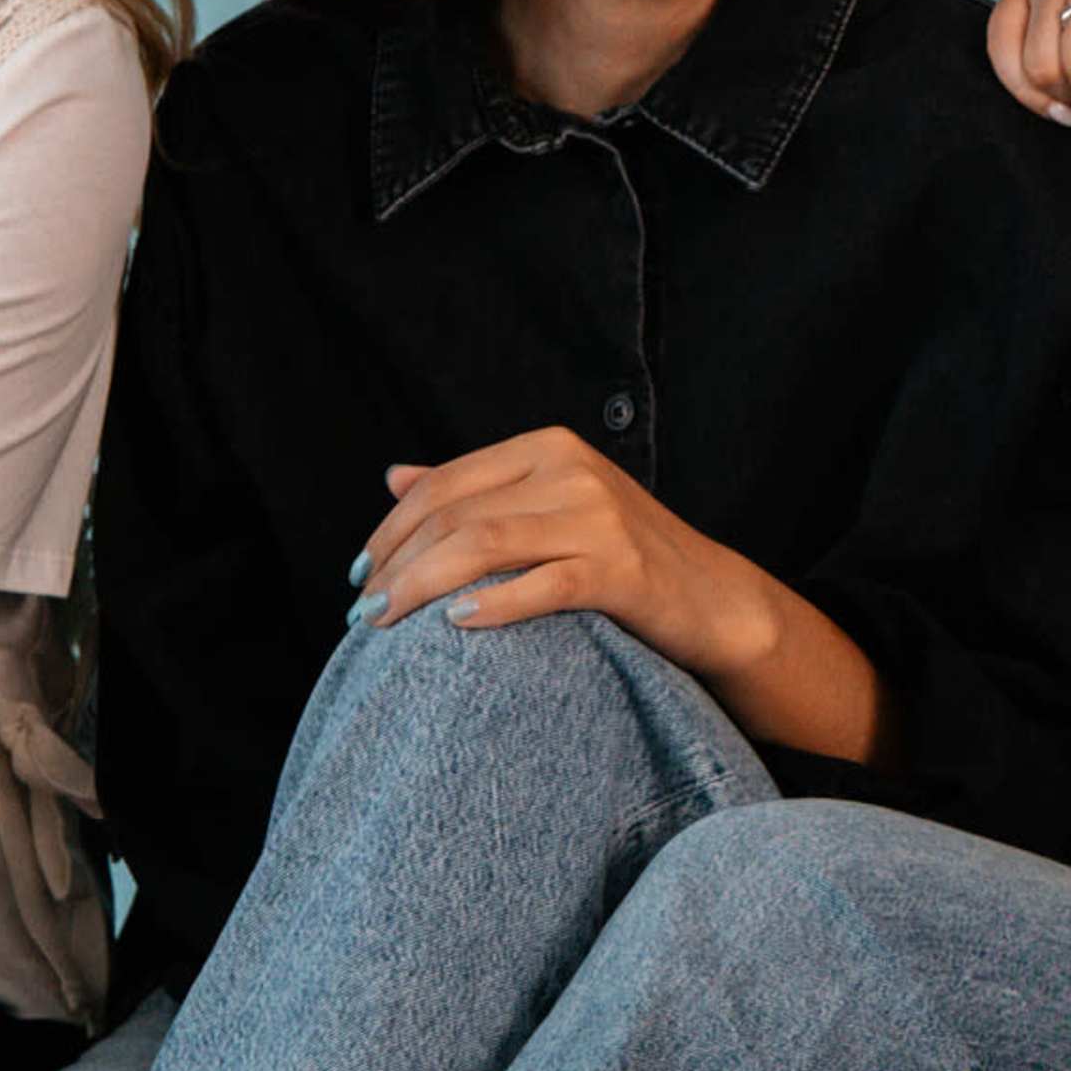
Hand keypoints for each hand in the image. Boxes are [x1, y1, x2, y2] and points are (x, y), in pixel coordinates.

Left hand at [348, 429, 777, 680]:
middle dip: (396, 564)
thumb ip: (477, 490)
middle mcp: (571, 469)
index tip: (358, 573)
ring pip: (483, 544)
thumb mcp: (548, 507)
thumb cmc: (622, 557)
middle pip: (454, 514)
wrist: (712, 598)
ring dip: (421, 586)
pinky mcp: (622, 568)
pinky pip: (542, 585)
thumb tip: (393, 476)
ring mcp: (599, 517)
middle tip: (361, 613)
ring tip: (386, 624)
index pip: (443, 483)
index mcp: (547, 447)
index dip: (390, 529)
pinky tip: (455, 624)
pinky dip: (492, 604)